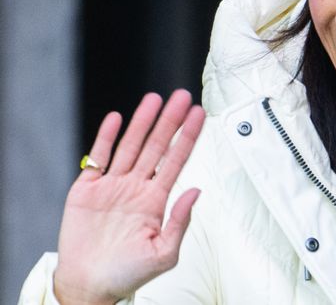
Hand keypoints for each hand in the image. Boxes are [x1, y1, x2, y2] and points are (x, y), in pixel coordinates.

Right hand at [53, 90, 204, 304]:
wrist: (89, 286)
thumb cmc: (127, 274)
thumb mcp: (164, 253)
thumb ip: (181, 221)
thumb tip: (196, 191)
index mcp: (155, 199)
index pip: (176, 160)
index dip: (188, 137)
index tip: (200, 115)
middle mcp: (136, 187)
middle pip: (156, 146)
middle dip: (170, 121)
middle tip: (182, 97)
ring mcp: (112, 186)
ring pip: (130, 146)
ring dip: (142, 122)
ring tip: (154, 99)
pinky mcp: (86, 189)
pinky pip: (98, 158)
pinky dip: (106, 137)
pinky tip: (117, 119)